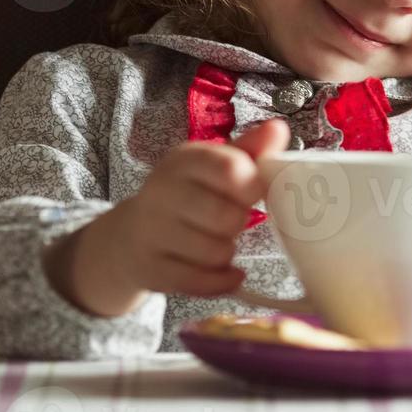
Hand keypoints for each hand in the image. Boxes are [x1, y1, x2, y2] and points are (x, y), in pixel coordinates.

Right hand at [44, 118, 289, 316]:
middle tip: (230, 220)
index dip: (252, 187)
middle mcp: (162, 191)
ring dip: (227, 252)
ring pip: (217, 252)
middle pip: (228, 217)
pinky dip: (222, 281)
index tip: (249, 192)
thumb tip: (278, 129)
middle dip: (239, 223)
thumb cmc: (188, 196)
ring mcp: (151, 231)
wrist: (132, 236)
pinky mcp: (151, 268)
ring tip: (217, 241)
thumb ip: (250, 150)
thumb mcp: (214, 166)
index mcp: (184, 159)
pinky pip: (201, 282)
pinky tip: (225, 272)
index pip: (233, 169)